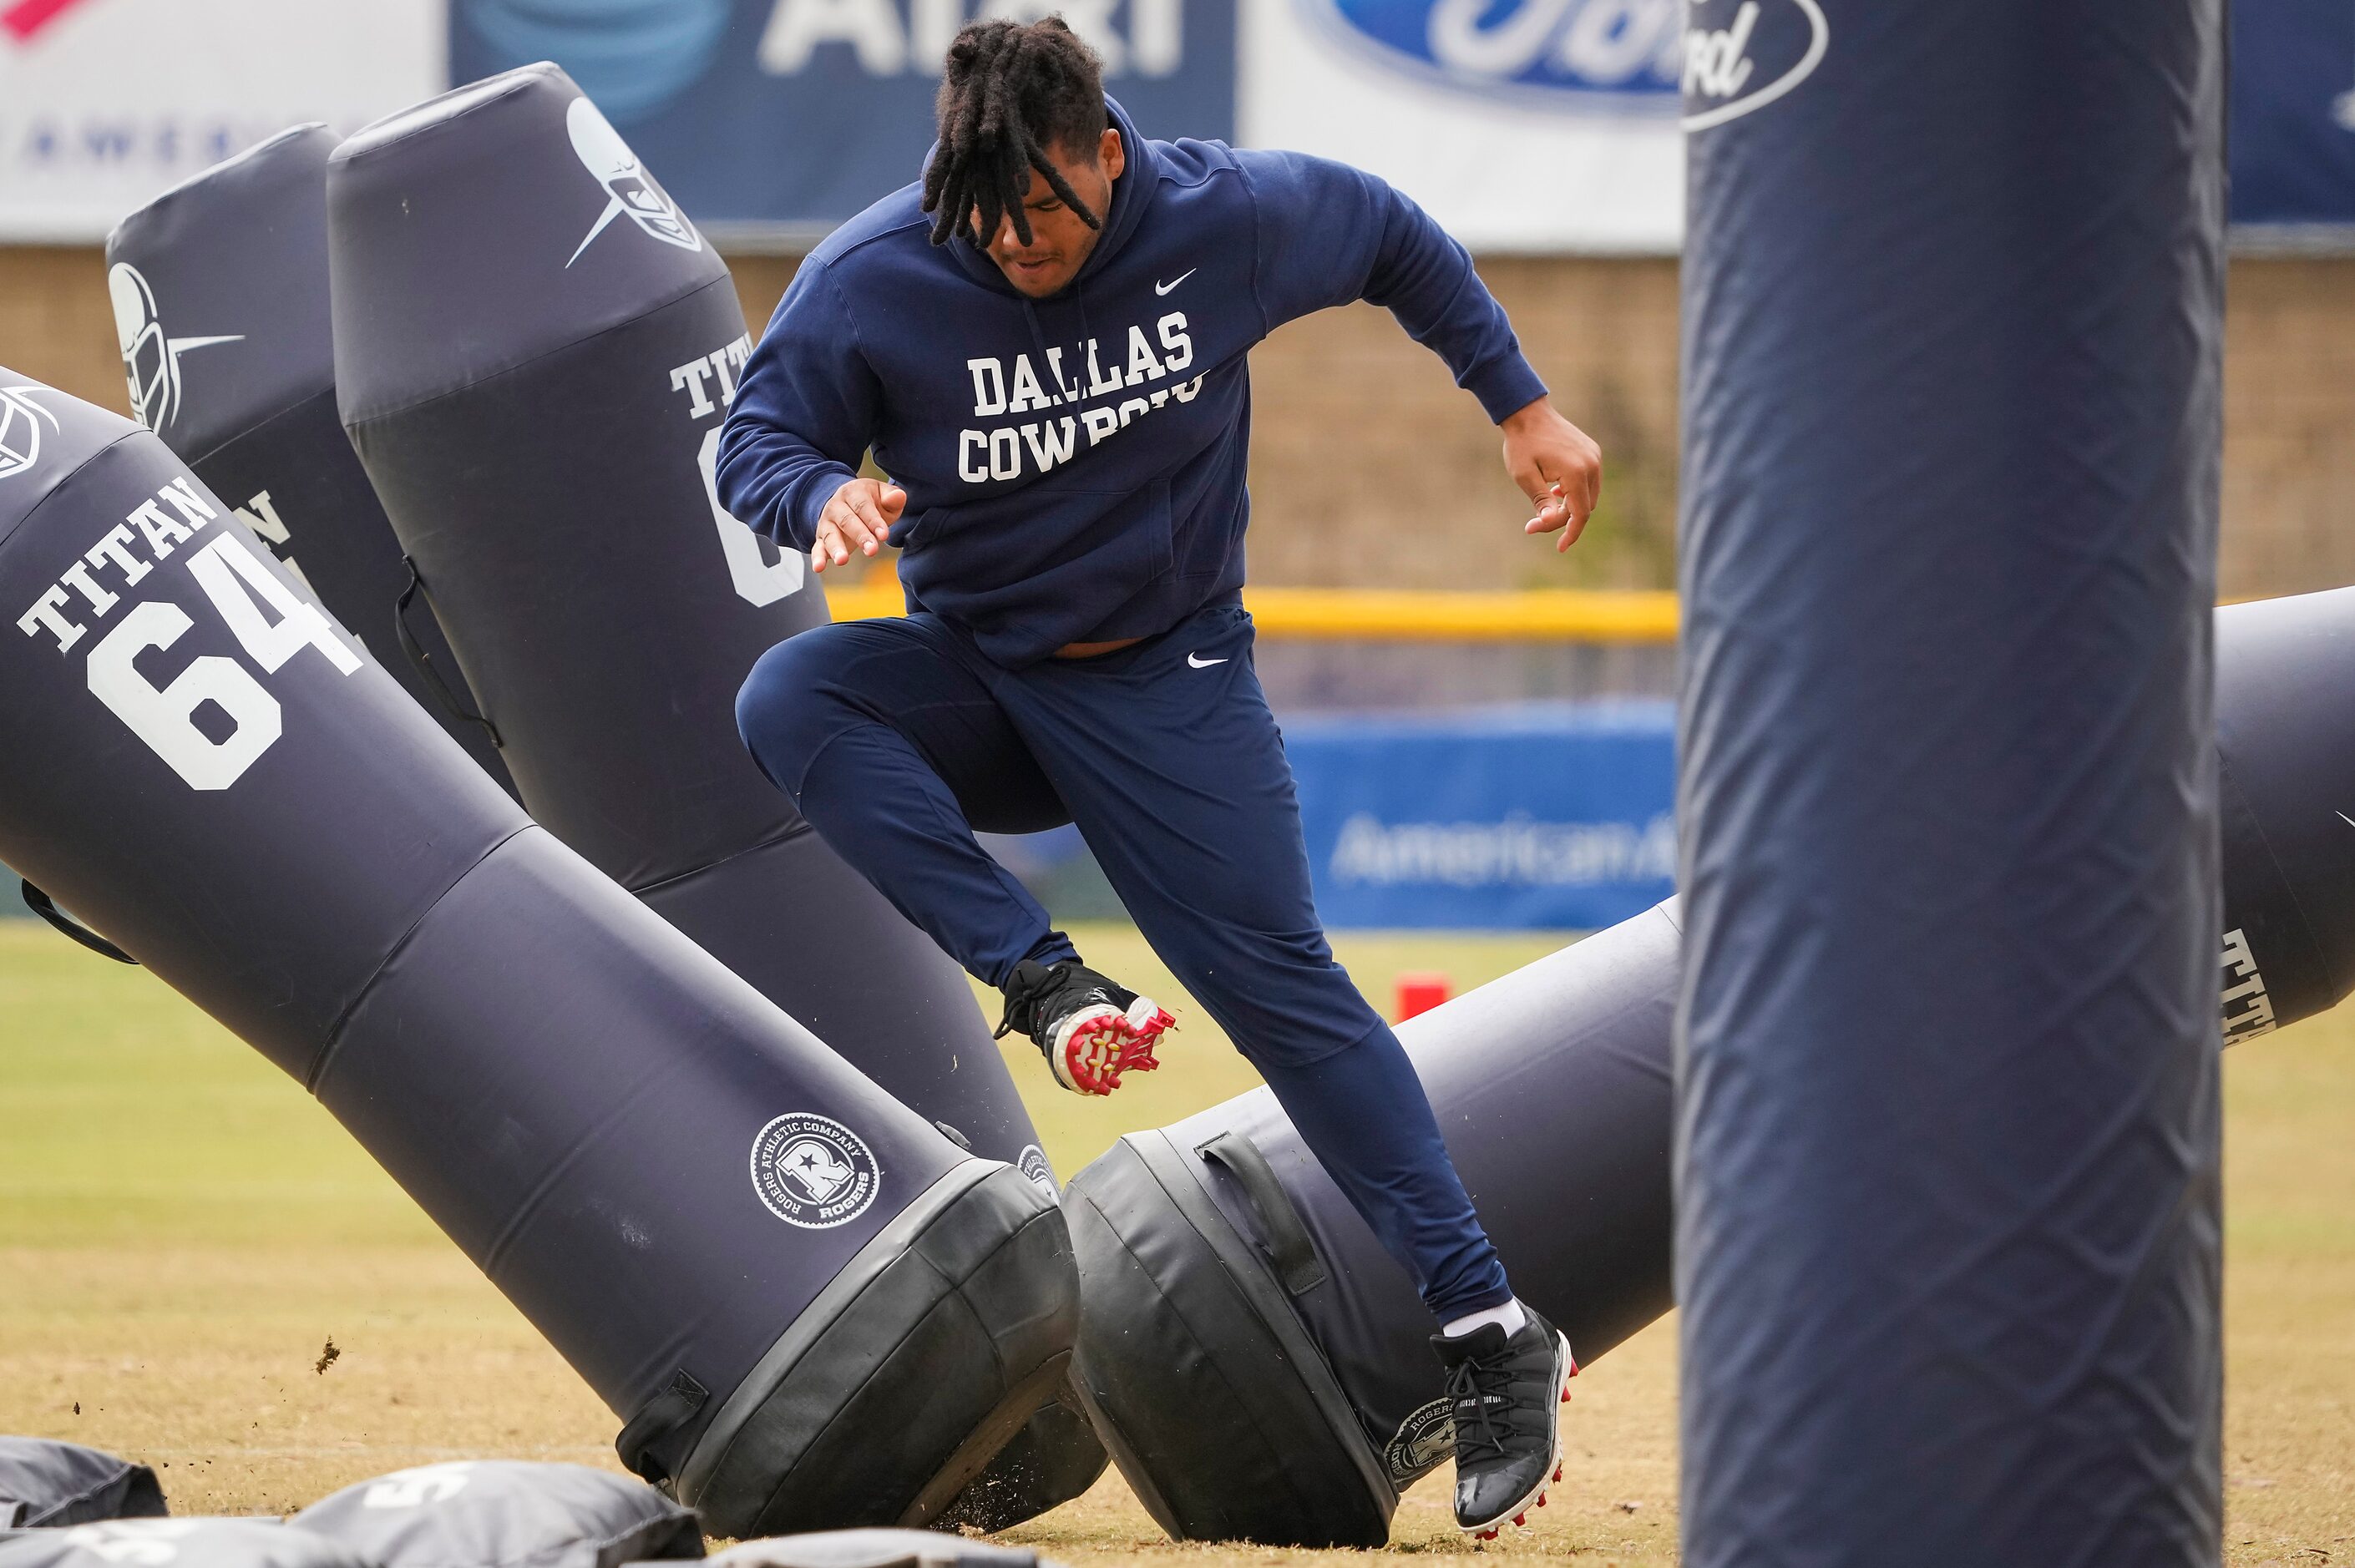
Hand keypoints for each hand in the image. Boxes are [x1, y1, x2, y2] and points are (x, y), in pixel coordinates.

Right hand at [812, 477, 906, 571]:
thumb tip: (899, 496)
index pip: (863, 506)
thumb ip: (893, 497)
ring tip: (842, 560)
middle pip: (847, 521)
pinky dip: (817, 557)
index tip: (884, 535)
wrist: (850, 503)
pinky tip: (818, 567)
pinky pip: (817, 547)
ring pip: (830, 534)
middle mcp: (836, 505)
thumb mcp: (884, 496)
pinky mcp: (821, 538)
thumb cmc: (874, 502)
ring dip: (836, 548)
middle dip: (860, 536)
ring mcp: (827, 522)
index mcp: (853, 492)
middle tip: (872, 550)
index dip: (873, 521)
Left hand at [1500, 398, 1601, 552]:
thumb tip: (1550, 523)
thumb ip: (1541, 501)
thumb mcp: (1525, 477)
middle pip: (1586, 506)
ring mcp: (1594, 457)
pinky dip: (1576, 492)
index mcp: (1576, 472)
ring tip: (1547, 504)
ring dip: (1571, 506)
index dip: (1571, 533)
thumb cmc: (1522, 444)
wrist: (1528, 412)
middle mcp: (1591, 464)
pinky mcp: (1592, 452)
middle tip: (1537, 522)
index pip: (1580, 514)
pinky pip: (1590, 481)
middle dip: (1565, 520)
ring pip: (1590, 495)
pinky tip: (1556, 490)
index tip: (1560, 548)